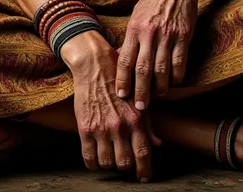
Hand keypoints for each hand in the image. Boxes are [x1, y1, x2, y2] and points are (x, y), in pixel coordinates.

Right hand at [61, 32, 160, 180]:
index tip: (145, 177)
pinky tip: (96, 158)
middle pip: (124, 162)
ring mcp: (101, 128)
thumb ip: (148, 124)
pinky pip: (89, 158)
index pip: (143, 153)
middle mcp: (120, 126)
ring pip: (107, 163)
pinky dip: (93, 163)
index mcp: (136, 118)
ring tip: (109, 155)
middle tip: (123, 160)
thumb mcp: (137, 99)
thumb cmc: (119, 80)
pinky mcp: (85, 128)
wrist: (95, 66)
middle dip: (125, 164)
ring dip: (109, 163)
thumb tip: (157, 144)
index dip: (145, 169)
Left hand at [115, 0, 208, 108]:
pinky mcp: (183, 36)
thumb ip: (130, 37)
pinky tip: (174, 82)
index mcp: (134, 28)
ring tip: (157, 97)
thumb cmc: (153, 2)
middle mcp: (149, 33)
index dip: (122, 80)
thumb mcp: (136, 15)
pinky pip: (180, 62)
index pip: (125, 59)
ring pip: (162, 69)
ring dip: (160, 88)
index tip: (121, 94)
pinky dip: (177, 76)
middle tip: (140, 107)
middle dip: (140, 91)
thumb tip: (119, 59)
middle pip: (143, 69)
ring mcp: (167, 35)